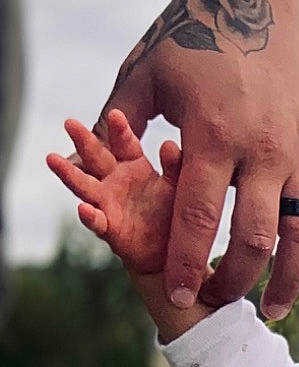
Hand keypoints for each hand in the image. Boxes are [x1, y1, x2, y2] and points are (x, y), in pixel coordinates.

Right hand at [47, 112, 181, 276]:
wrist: (170, 251)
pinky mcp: (110, 231)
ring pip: (86, 187)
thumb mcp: (178, 186)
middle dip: (84, 141)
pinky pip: (98, 222)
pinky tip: (84, 209)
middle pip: (97, 158)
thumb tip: (170, 145)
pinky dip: (90, 217)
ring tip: (53, 159)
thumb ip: (175, 167)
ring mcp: (108, 205)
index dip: (120, 130)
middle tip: (70, 123)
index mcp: (133, 165)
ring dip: (69, 174)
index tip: (117, 115)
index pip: (124, 143)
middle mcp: (115, 182)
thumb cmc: (171, 212)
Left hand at [99, 0, 298, 318]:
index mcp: (214, 135)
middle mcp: (262, 151)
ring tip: (272, 312)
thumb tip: (73, 161)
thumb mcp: (143, 74)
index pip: (199, 218)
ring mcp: (297, 153)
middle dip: (234, 280)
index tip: (182, 296)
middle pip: (254, 237)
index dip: (190, 262)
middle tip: (215, 304)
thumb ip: (114, 123)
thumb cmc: (188, 34)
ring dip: (287, 280)